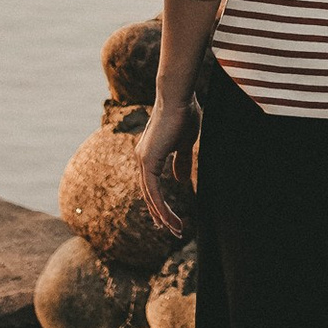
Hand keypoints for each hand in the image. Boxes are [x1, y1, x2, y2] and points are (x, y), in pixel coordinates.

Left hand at [135, 96, 194, 243]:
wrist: (178, 97)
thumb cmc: (184, 114)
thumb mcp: (185, 143)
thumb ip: (181, 162)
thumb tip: (180, 181)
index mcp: (149, 154)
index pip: (152, 185)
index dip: (160, 203)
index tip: (168, 219)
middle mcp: (143, 158)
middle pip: (149, 194)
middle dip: (161, 214)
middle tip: (172, 230)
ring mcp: (144, 160)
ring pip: (151, 196)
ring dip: (163, 216)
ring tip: (177, 230)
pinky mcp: (149, 161)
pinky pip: (154, 191)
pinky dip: (162, 207)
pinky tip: (170, 219)